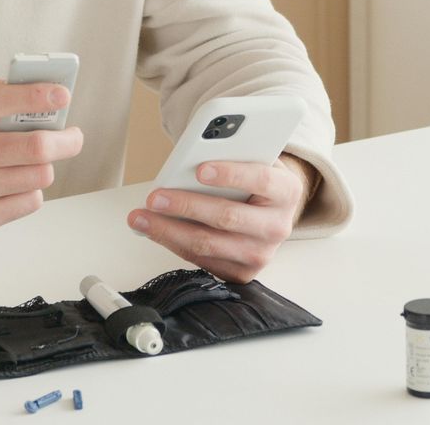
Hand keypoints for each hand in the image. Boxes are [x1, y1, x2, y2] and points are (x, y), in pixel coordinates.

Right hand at [0, 80, 82, 248]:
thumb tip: (40, 92)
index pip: (1, 100)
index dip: (37, 95)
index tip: (63, 94)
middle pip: (36, 147)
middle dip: (66, 140)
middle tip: (72, 136)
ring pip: (39, 175)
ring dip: (44, 165)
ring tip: (31, 160)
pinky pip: (29, 201)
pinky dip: (30, 189)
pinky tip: (12, 182)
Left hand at [126, 155, 316, 283]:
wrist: (269, 212)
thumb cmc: (254, 181)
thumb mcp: (254, 160)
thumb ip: (234, 155)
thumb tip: (192, 158)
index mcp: (287, 190)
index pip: (261, 179)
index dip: (231, 174)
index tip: (200, 169)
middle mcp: (278, 226)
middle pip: (228, 217)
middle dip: (186, 205)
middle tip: (156, 197)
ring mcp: (261, 254)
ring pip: (208, 243)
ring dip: (168, 230)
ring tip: (141, 218)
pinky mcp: (243, 273)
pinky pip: (202, 260)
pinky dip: (174, 244)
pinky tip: (154, 230)